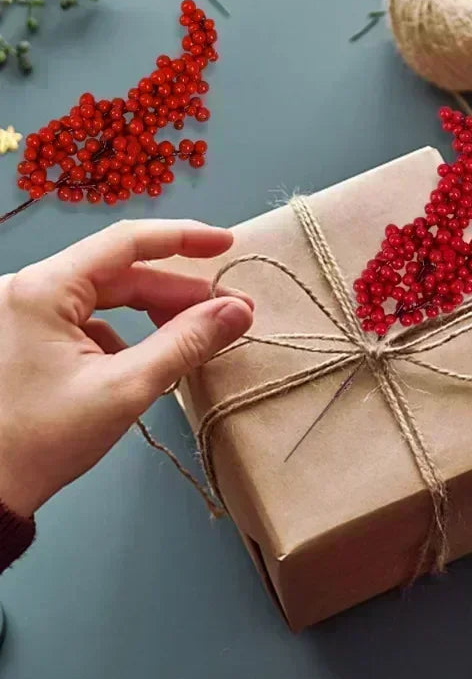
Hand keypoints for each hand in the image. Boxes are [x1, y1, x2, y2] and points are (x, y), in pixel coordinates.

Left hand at [0, 220, 253, 517]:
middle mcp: (30, 289)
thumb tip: (237, 311)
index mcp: (45, 289)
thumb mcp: (126, 388)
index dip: (183, 239)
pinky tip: (150, 360)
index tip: (227, 244)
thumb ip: (186, 342)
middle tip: (232, 311)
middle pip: (121, 274)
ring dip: (156, 314)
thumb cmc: (45, 439)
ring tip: (201, 335)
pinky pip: (91, 320)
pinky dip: (128, 334)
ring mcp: (26, 313)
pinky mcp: (28, 337)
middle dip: (179, 293)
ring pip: (108, 298)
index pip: (126, 243)